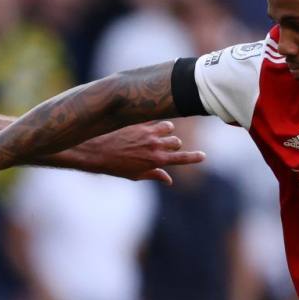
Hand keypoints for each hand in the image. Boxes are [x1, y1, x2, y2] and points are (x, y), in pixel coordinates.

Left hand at [79, 120, 204, 183]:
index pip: (181, 158)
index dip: (194, 158)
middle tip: (167, 147)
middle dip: (175, 144)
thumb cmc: (113, 166)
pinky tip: (146, 125)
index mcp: (156, 160)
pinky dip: (153, 122)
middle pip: (177, 141)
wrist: (94, 150)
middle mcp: (154, 145)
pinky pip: (154, 118)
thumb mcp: (135, 175)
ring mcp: (147, 131)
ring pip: (168, 127)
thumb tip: (169, 180)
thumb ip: (154, 175)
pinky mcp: (139, 121)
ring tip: (159, 134)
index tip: (203, 156)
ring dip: (166, 131)